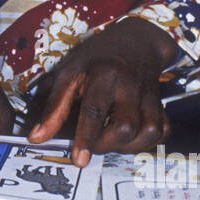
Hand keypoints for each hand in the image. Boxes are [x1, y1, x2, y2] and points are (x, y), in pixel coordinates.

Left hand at [23, 17, 175, 164]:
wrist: (136, 40)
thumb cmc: (97, 58)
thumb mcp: (68, 72)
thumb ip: (53, 106)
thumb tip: (37, 137)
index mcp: (103, 74)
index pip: (94, 110)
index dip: (85, 137)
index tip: (79, 159)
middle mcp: (128, 85)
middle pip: (124, 126)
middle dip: (105, 144)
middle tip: (91, 145)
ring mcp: (148, 94)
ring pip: (146, 132)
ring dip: (126, 146)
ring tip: (109, 141)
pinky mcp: (160, 104)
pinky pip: (161, 131)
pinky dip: (146, 142)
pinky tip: (130, 139)